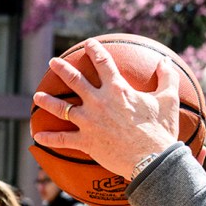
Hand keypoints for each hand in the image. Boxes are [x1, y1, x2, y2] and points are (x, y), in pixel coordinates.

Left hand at [32, 39, 181, 177]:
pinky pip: (63, 139)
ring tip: (37, 96)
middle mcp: (99, 102)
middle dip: (62, 69)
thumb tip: (166, 61)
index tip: (88, 44)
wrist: (152, 160)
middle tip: (52, 62)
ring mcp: (90, 122)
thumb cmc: (161, 131)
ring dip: (48, 101)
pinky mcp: (86, 142)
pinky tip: (37, 136)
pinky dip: (49, 138)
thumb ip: (166, 78)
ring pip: (62, 108)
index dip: (94, 50)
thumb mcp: (168, 100)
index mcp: (117, 89)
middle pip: (75, 80)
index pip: (103, 63)